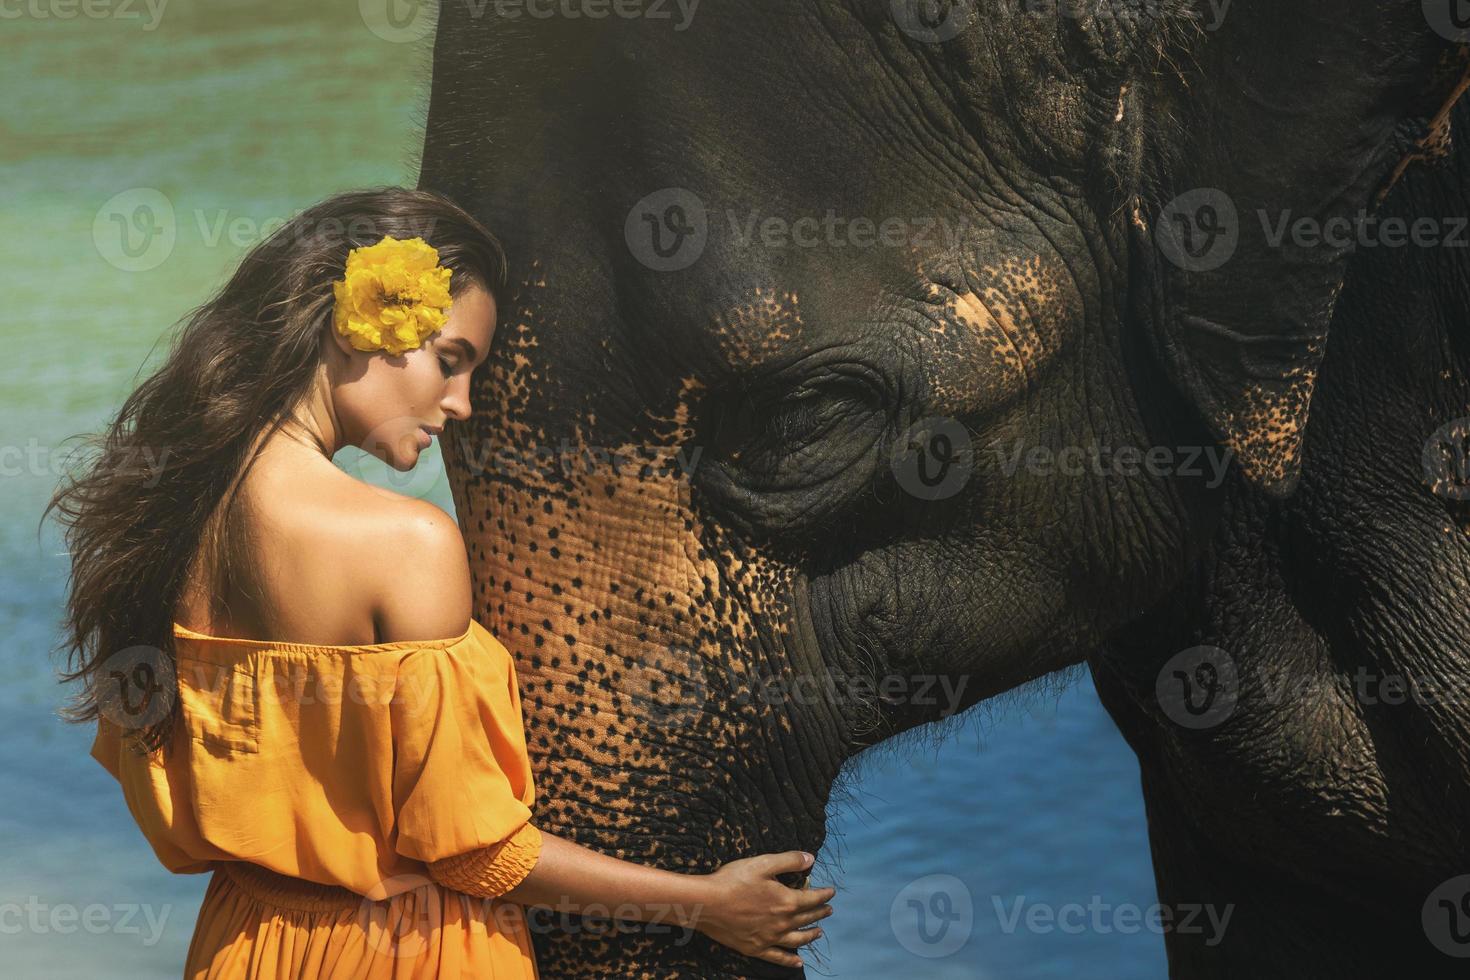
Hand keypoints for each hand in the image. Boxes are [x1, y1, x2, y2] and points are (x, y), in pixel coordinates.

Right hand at [693, 850, 835, 968]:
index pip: (811, 898)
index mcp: (786, 901)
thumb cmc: (734, 880)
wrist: (707, 903)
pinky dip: (790, 960)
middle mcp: (782, 923)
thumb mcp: (763, 863)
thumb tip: (811, 858)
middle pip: (806, 918)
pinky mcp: (755, 948)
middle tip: (829, 910)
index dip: (823, 894)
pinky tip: (799, 962)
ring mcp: (769, 938)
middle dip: (819, 913)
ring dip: (810, 935)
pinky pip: (778, 957)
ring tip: (819, 932)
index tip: (831, 892)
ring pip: (797, 939)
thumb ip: (789, 861)